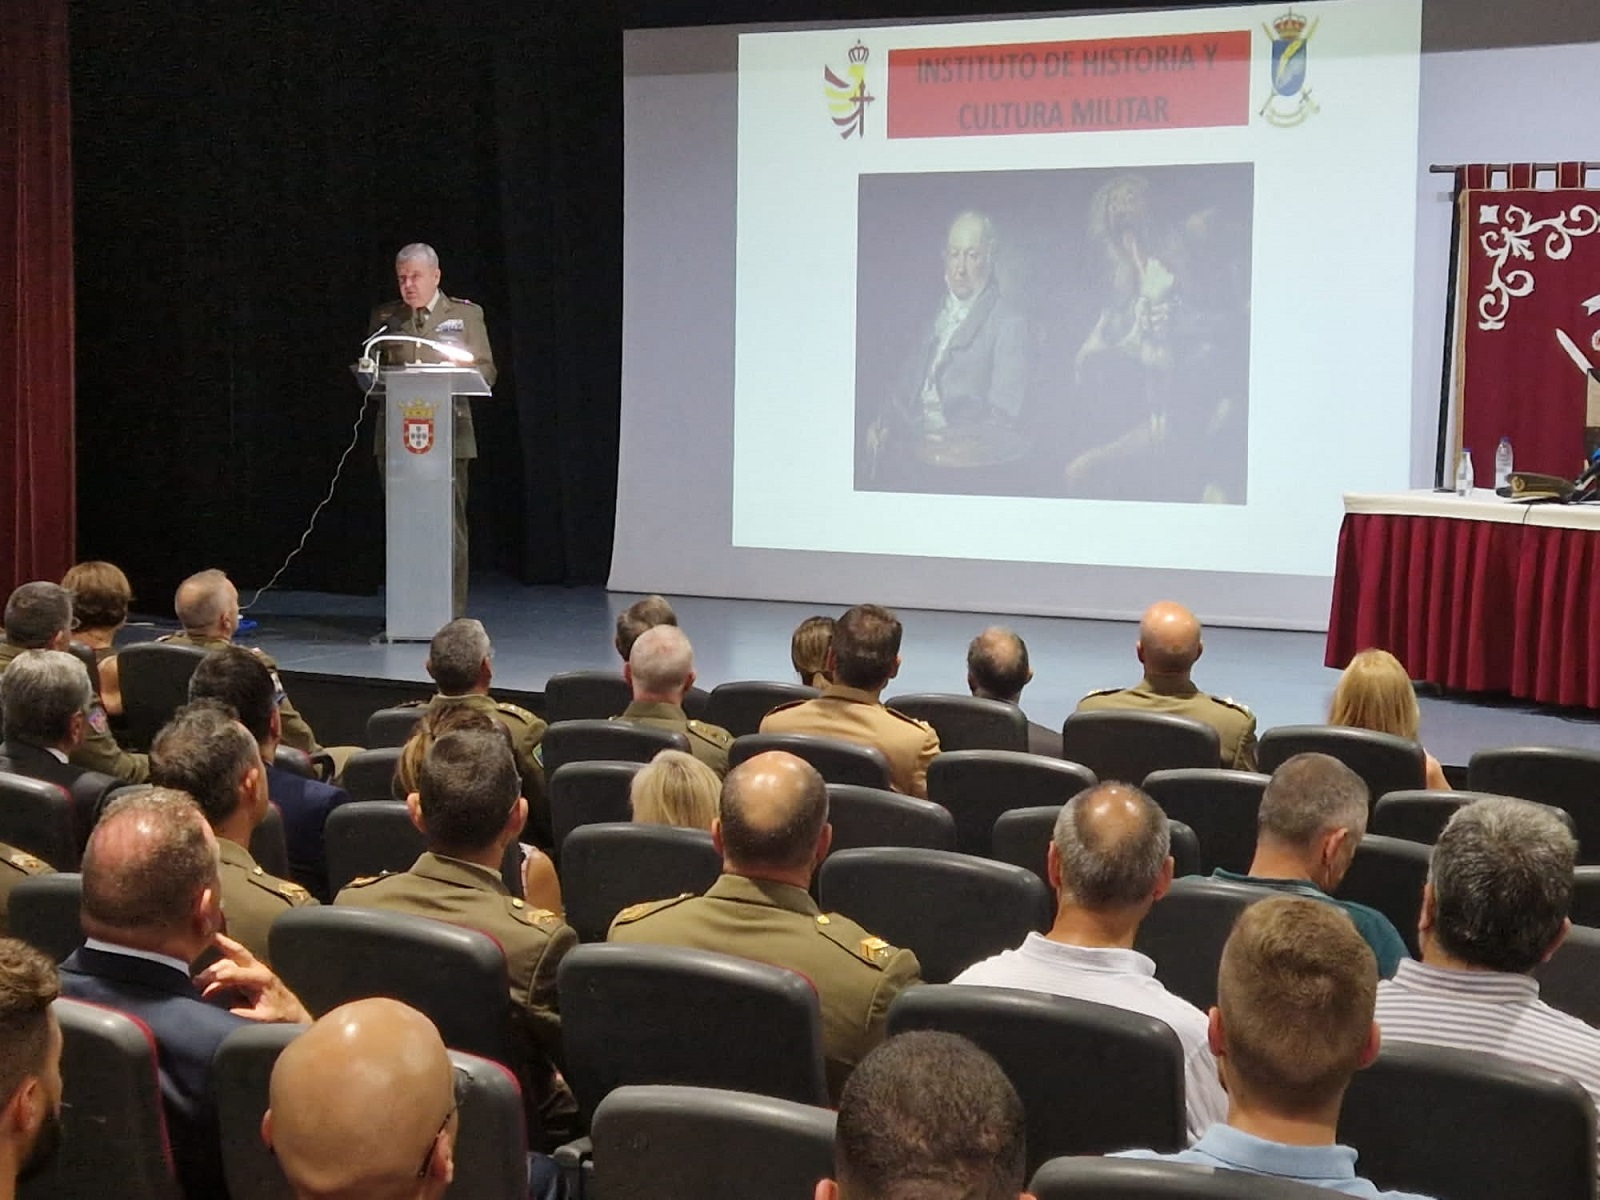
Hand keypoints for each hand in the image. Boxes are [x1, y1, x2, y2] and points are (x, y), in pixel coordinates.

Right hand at [194, 933, 311, 1024]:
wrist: (292, 1014)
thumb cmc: (280, 1016)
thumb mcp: (264, 1019)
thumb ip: (247, 1014)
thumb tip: (228, 1010)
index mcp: (261, 978)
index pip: (234, 972)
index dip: (217, 977)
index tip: (201, 984)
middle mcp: (258, 969)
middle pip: (235, 953)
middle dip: (214, 961)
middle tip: (196, 975)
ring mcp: (254, 970)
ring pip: (231, 960)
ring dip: (213, 968)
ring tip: (197, 981)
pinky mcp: (250, 976)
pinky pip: (231, 968)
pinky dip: (217, 973)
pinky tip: (206, 982)